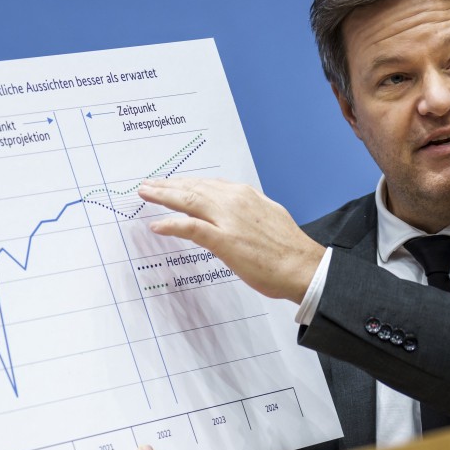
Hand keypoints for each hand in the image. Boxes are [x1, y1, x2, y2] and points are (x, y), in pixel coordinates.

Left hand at [137, 177, 325, 303]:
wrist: (304, 267)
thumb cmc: (288, 249)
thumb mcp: (268, 216)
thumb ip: (247, 211)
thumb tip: (233, 212)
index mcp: (245, 195)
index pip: (208, 184)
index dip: (186, 182)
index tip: (171, 183)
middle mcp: (235, 201)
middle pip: (193, 188)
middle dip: (167, 185)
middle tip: (147, 185)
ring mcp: (228, 220)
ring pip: (188, 201)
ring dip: (164, 196)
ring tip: (146, 194)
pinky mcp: (225, 241)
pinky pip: (191, 228)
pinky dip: (172, 225)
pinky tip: (157, 225)